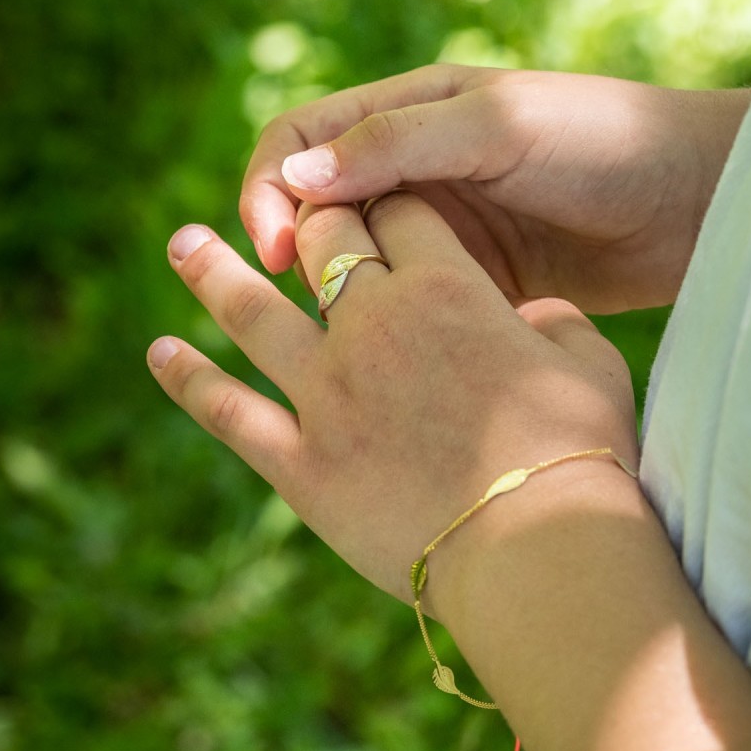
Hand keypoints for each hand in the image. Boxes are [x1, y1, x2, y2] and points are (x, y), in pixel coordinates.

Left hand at [147, 192, 639, 604]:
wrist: (539, 549)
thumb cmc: (581, 453)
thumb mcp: (591, 362)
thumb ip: (555, 321)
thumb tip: (532, 315)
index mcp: (446, 288)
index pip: (401, 213)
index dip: (390, 201)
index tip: (382, 204)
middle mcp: (373, 326)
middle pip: (323, 245)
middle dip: (311, 223)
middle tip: (292, 219)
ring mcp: (327, 395)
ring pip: (253, 313)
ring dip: (213, 271)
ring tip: (183, 242)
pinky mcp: (302, 465)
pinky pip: (230, 412)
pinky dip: (190, 380)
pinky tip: (159, 352)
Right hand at [239, 66, 750, 312]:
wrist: (699, 203)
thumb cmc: (607, 141)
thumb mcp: (500, 127)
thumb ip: (400, 144)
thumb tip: (294, 173)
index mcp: (411, 112)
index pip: (301, 139)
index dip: (270, 188)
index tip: (276, 251)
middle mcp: (416, 168)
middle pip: (317, 207)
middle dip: (293, 249)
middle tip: (306, 304)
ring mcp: (445, 230)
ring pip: (359, 262)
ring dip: (338, 294)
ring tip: (342, 340)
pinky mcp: (475, 283)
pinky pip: (409, 303)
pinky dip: (388, 326)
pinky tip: (390, 361)